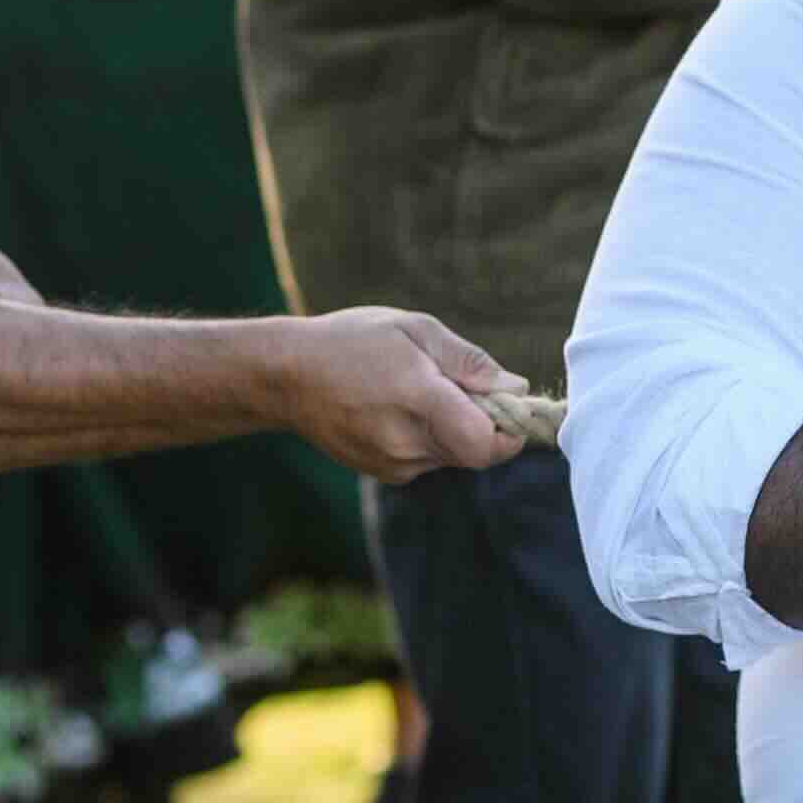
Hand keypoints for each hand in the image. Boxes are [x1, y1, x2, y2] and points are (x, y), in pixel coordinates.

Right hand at [275, 307, 519, 478]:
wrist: (287, 376)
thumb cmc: (353, 341)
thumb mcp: (415, 329)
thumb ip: (469, 361)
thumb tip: (515, 387)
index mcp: (419, 399)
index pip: (488, 443)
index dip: (510, 428)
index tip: (507, 403)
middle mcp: (407, 441)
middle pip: (476, 451)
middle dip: (483, 423)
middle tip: (458, 386)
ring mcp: (393, 463)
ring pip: (453, 456)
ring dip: (454, 430)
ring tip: (418, 392)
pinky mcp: (384, 473)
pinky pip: (428, 461)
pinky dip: (429, 438)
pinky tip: (398, 409)